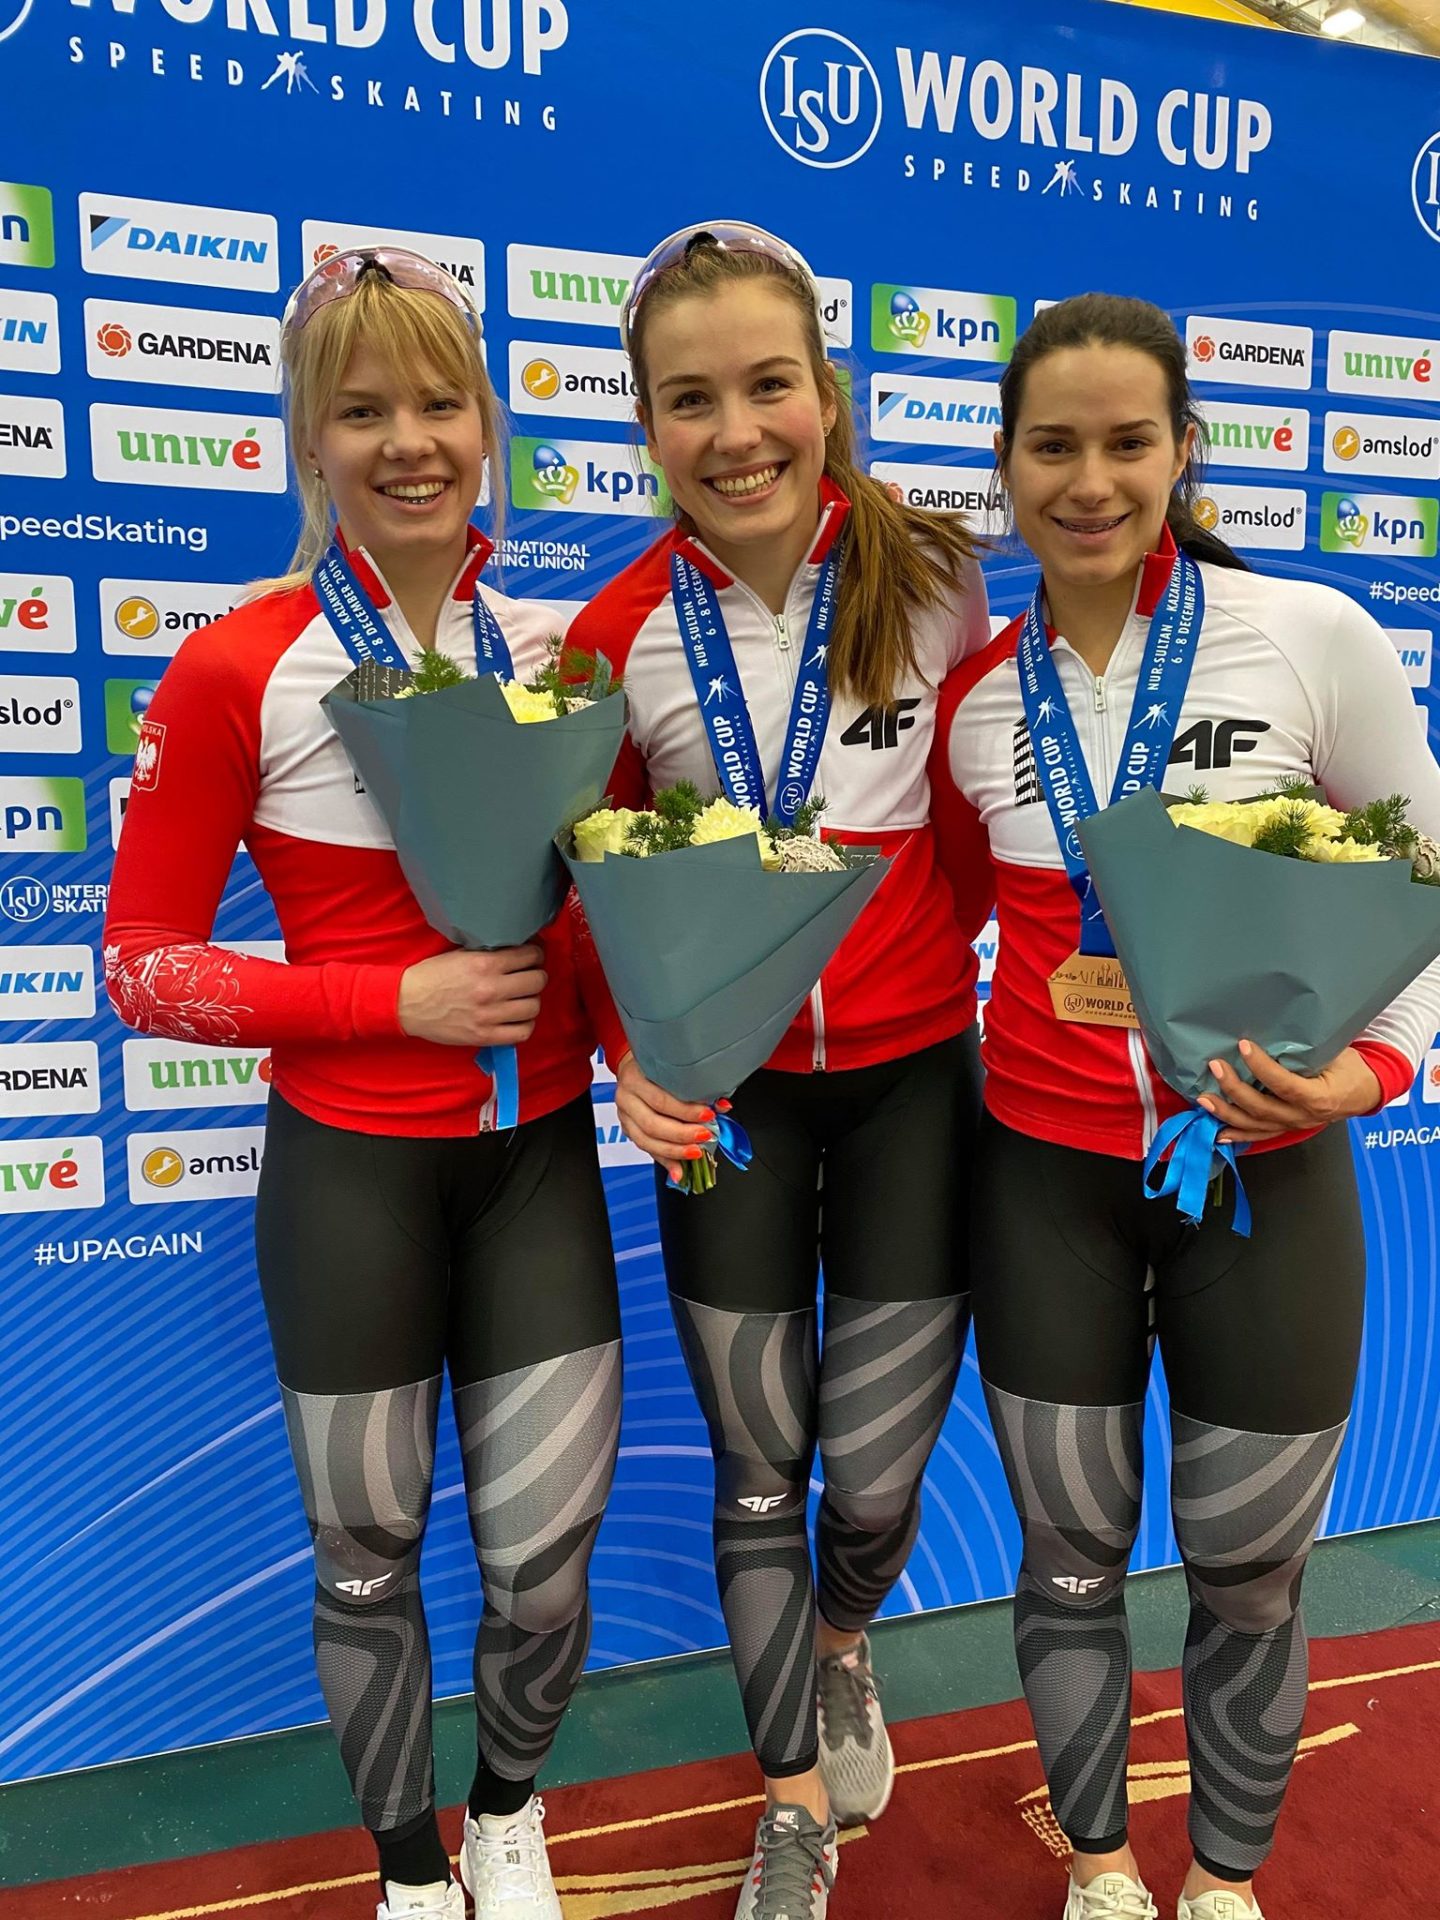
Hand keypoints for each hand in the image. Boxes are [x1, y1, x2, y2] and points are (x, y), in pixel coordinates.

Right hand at [397, 945, 546, 1047]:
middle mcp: (490, 989)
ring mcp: (489, 1015)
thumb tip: (518, 950)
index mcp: (484, 963)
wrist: (406, 1003)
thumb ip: (490, 953)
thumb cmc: (432, 976)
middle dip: (536, 976)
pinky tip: (518, 1018)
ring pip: (533, 1007)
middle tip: (528, 977)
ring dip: (531, 1000)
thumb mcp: (460, 954)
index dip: (535, 955)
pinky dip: (525, 1024)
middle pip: (537, 981)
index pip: (530, 956)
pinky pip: (522, 1032)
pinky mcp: (484, 1036)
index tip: (532, 957)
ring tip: (522, 998)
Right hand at [614, 1051, 720, 1184]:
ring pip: (647, 1141)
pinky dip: (665, 1161)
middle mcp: (626, 1097)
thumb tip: (722, 1107)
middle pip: (653, 1124)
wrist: (633, 1066)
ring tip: (695, 1152)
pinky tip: (678, 1171)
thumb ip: (694, 1088)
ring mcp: (624, 1115)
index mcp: (635, 1078)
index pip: (661, 1100)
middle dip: (682, 1134)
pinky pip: (647, 1149)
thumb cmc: (656, 1068)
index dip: (687, 1111)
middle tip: (704, 1136)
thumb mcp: (673, 1071)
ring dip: (675, 1151)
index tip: (709, 1115)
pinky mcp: (628, 1129)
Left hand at [1199, 1040, 1381, 1143]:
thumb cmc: (1349, 1069)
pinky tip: (1217, 1133)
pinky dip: (1237, 1135)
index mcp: (1319, 1096)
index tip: (1244, 1046)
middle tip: (1215, 1066)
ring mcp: (1293, 1126)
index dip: (1262, 1067)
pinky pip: (1258, 1135)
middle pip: (1262, 1108)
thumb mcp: (1337, 1054)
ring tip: (1204, 1099)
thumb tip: (1276, 1027)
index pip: (1284, 1084)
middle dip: (1234, 1088)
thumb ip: (1307, 1049)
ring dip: (1226, 1113)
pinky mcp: (1286, 1129)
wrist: (1363, 1093)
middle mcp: (1303, 1117)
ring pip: (1255, 1125)